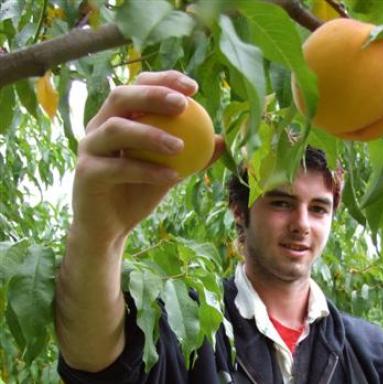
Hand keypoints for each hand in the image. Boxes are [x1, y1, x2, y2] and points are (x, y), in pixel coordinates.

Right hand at [72, 70, 222, 246]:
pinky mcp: (86, 173)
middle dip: (153, 95)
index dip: (163, 80)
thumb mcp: (169, 173)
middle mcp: (99, 127)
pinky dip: (147, 170)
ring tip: (181, 146)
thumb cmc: (138, 195)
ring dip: (151, 134)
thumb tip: (222, 141)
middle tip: (183, 105)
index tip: (193, 88)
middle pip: (121, 97)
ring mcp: (89, 148)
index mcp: (117, 118)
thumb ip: (191, 156)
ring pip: (116, 129)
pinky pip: (118, 168)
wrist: (110, 230)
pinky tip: (173, 176)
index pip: (137, 87)